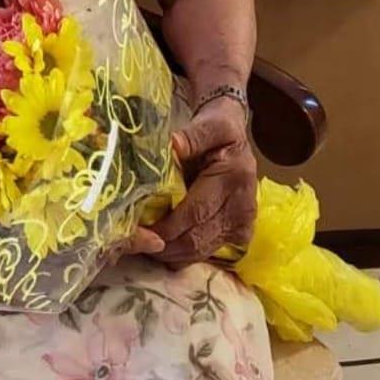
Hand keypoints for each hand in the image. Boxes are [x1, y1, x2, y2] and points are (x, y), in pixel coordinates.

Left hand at [122, 96, 257, 267]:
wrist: (237, 138)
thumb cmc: (217, 130)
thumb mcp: (207, 125)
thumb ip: (191, 137)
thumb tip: (172, 146)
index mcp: (234, 178)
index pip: (195, 212)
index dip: (167, 227)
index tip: (140, 230)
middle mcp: (242, 207)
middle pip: (197, 239)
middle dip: (164, 246)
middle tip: (136, 242)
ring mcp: (243, 224)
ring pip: (202, 251)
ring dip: (172, 254)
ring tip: (147, 245)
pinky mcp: (240, 234)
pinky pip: (208, 252)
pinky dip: (185, 254)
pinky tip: (166, 246)